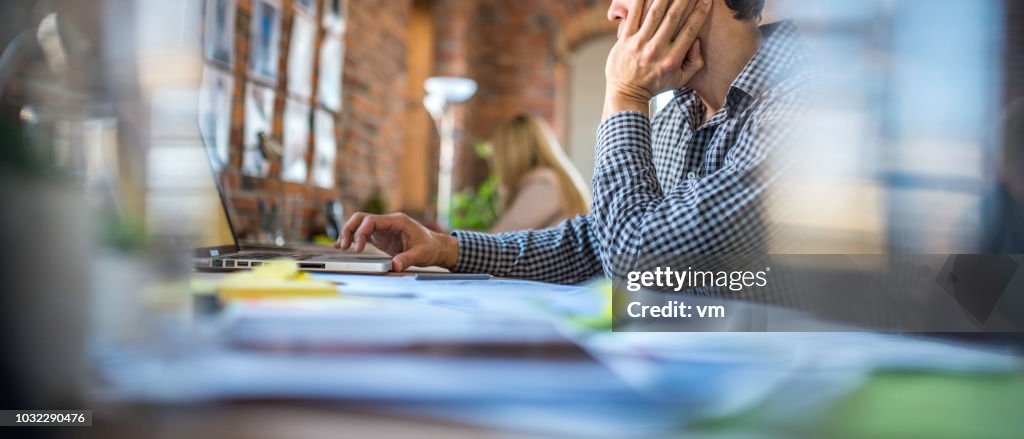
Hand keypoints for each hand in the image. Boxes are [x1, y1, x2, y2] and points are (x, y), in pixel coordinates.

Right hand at [335, 212, 458, 270]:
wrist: (436, 247)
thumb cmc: (430, 247)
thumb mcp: (421, 255)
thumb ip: (407, 259)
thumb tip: (394, 266)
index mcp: (397, 221)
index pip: (372, 220)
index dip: (361, 233)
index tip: (357, 248)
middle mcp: (388, 222)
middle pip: (361, 218)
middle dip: (349, 229)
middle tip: (344, 246)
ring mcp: (383, 229)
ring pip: (360, 225)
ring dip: (349, 233)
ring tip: (341, 247)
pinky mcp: (381, 237)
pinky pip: (363, 234)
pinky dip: (353, 239)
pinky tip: (344, 247)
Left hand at [604, 0, 710, 117]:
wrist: (626, 93)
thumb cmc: (656, 85)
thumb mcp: (681, 80)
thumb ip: (695, 62)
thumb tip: (698, 40)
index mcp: (672, 59)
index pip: (690, 30)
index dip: (700, 13)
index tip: (707, 0)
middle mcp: (656, 50)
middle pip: (673, 17)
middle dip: (685, 0)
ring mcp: (639, 43)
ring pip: (654, 13)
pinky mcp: (624, 39)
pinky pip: (634, 15)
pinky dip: (641, 1)